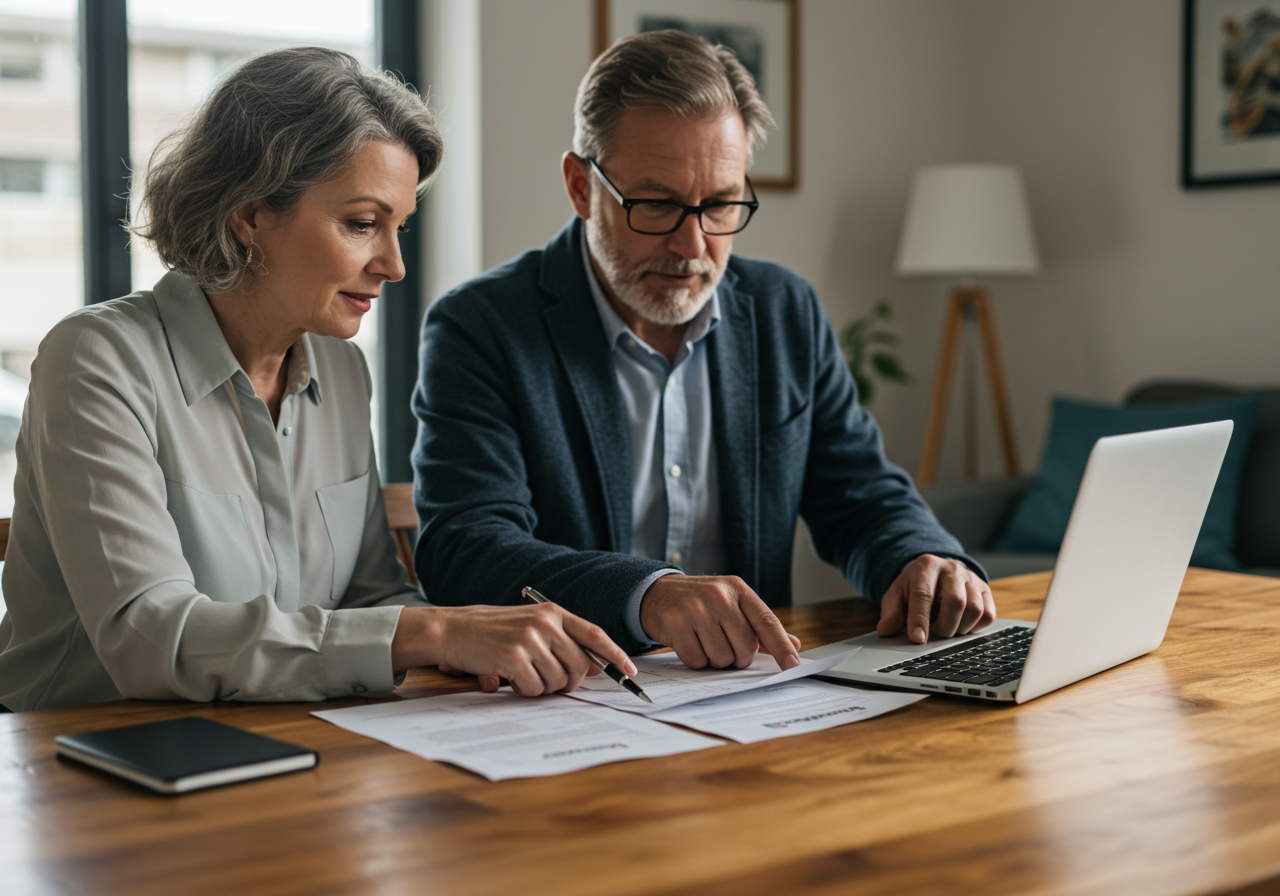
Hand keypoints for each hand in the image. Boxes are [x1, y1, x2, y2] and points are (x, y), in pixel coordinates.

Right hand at [391, 604, 636, 696]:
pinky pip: (535, 689)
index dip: (616, 655)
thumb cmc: (489, 631)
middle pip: (580, 666)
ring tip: (521, 675)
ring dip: (542, 687)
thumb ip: (561, 641)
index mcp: (552, 612)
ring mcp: (531, 639)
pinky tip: (508, 679)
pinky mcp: (515, 657)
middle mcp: (546, 622)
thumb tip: (594, 667)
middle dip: (568, 682)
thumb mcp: (529, 626)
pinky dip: (524, 691)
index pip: (595, 634)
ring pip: (558, 681)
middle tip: (547, 682)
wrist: (450, 630)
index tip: (630, 672)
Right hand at [639, 575, 801, 670]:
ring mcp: (696, 609)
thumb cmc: (701, 601)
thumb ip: (761, 626)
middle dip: (738, 656)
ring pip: (722, 658)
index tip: (793, 665)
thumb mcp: (732, 603)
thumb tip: (795, 645)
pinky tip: (690, 643)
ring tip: (705, 641)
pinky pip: (697, 661)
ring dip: (715, 659)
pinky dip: (696, 660)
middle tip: (725, 645)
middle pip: (745, 647)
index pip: (766, 622)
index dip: (781, 646)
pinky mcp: (676, 624)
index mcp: (737, 589)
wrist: (657, 592)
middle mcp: (718, 596)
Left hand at [876, 554, 995, 643]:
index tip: (917, 639)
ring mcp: (971, 578)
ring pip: (975, 610)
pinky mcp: (985, 590)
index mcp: (926, 566)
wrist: (936, 572)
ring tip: (947, 627)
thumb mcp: (897, 595)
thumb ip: (891, 612)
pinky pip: (988, 615)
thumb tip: (884, 630)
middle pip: (955, 602)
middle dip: (944, 626)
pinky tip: (961, 624)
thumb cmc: (914, 586)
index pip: (923, 594)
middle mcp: (952, 569)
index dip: (920, 619)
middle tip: (935, 633)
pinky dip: (975, 627)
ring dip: (960, 628)